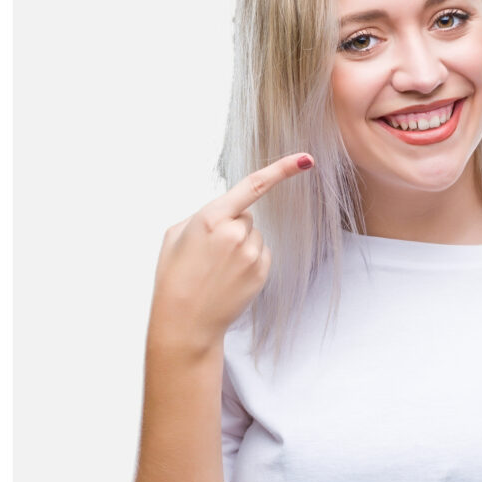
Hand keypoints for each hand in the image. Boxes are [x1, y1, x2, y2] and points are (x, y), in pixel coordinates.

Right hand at [148, 154, 314, 358]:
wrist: (185, 322)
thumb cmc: (175, 277)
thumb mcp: (175, 235)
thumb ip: (203, 215)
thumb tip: (225, 213)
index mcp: (211, 218)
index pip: (253, 185)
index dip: (282, 170)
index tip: (306, 160)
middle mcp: (235, 233)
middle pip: (247, 216)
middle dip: (233, 227)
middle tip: (211, 253)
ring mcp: (251, 255)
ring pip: (255, 237)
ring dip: (241, 246)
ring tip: (219, 269)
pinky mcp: (261, 273)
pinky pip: (262, 255)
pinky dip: (249, 262)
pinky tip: (230, 278)